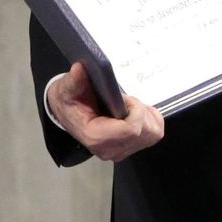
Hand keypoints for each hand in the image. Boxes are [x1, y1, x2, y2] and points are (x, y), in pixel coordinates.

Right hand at [47, 61, 164, 162]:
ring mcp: (120, 151)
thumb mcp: (67, 88)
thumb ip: (74, 81)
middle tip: (124, 100)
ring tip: (129, 106)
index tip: (123, 97)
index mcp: (96, 137)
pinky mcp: (129, 148)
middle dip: (140, 110)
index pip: (132, 130)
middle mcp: (109, 149)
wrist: (68, 113)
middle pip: (145, 131)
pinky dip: (150, 120)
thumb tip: (79, 69)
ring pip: (152, 134)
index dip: (135, 109)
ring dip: (146, 116)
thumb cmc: (70, 100)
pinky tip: (134, 112)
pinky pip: (154, 134)